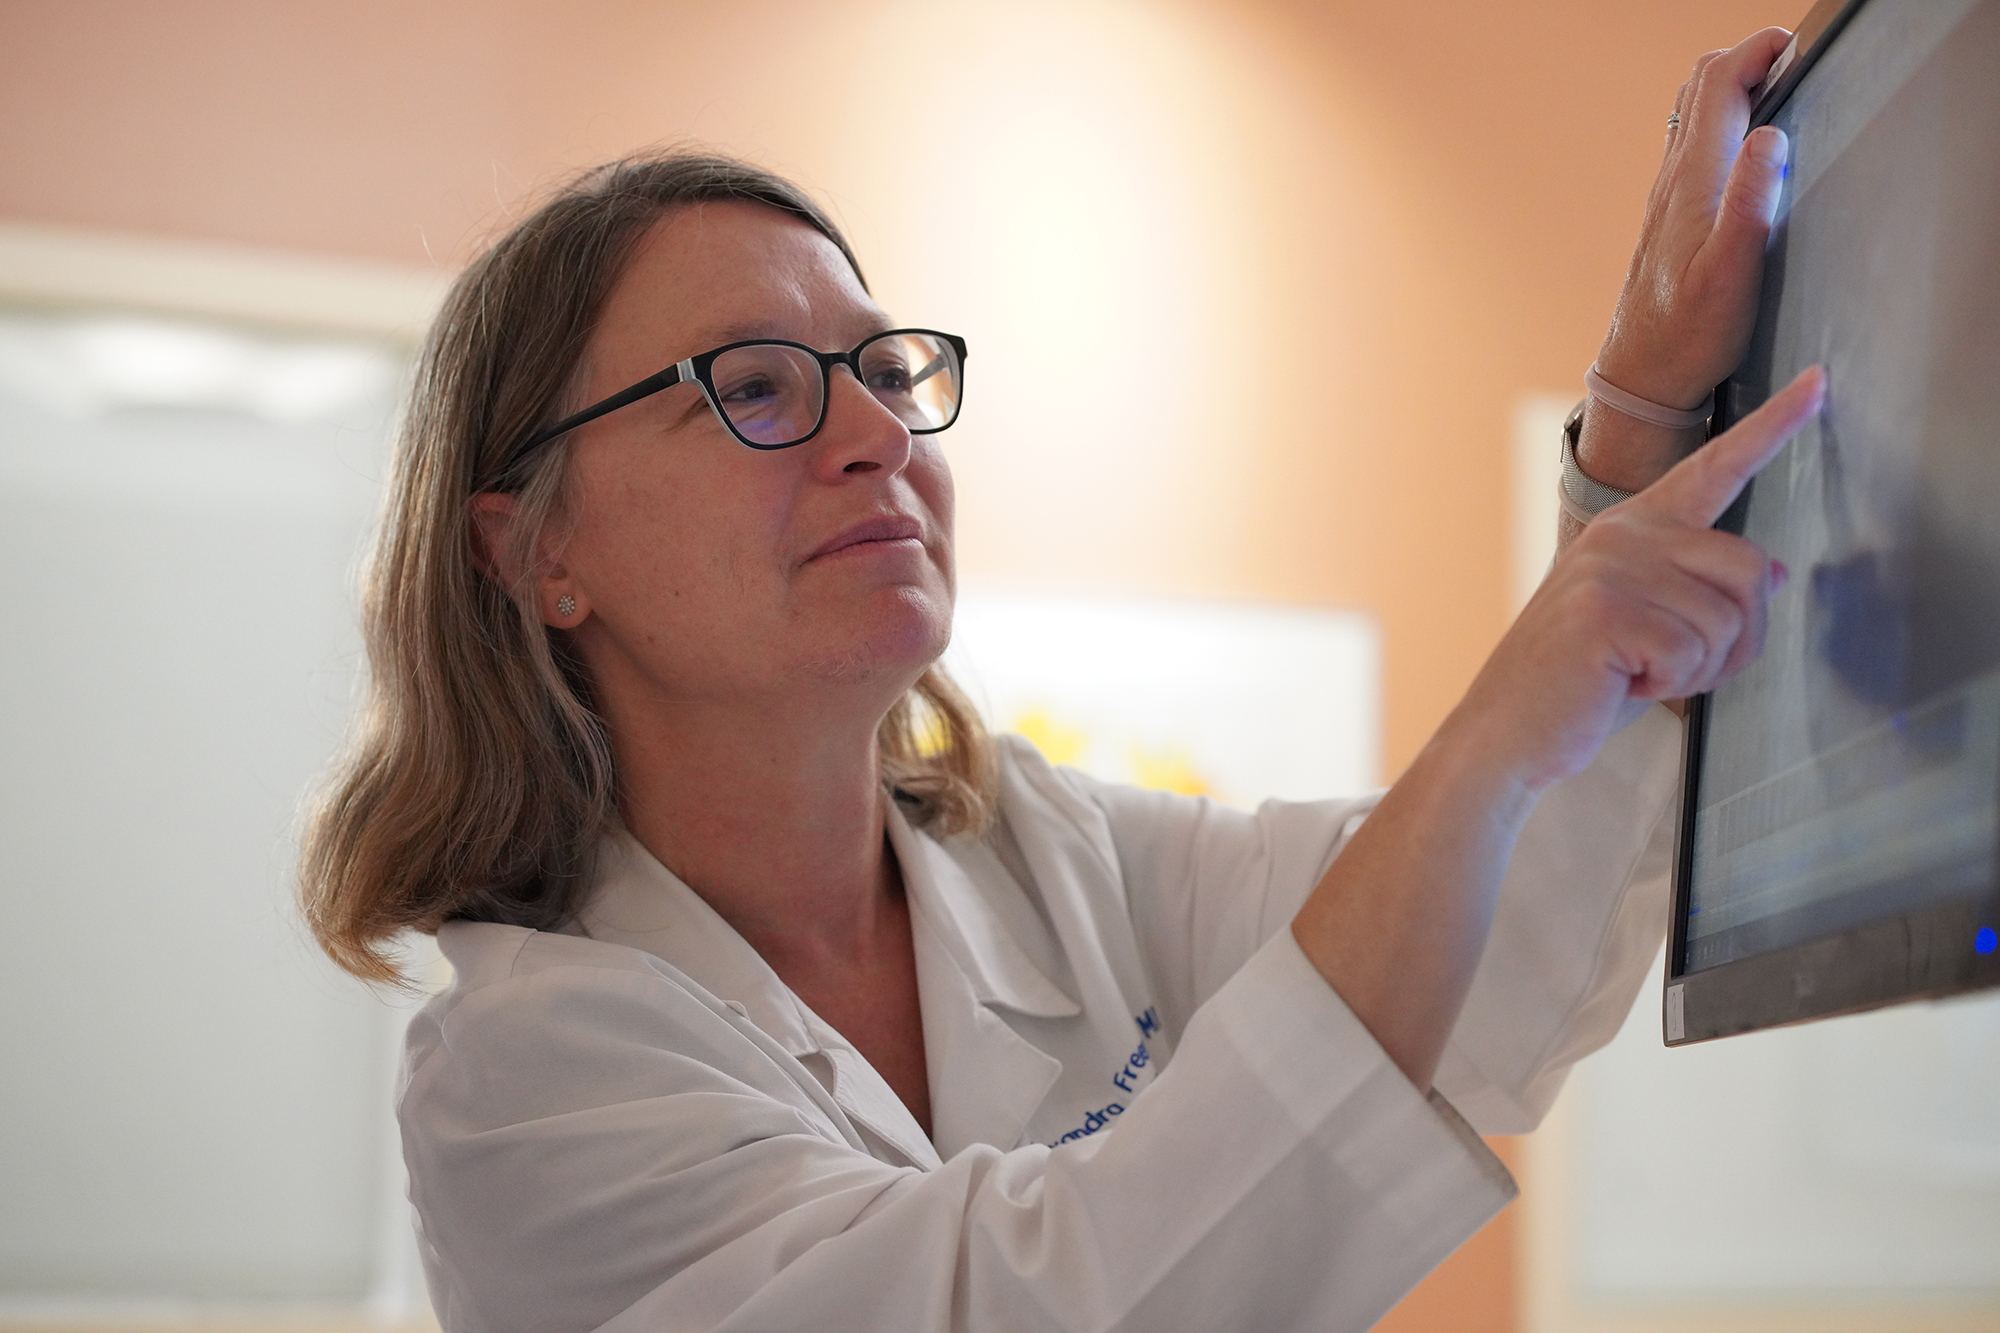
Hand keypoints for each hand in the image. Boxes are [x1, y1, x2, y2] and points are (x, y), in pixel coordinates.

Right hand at [1461, 366, 1824, 792]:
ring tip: (1638, 675)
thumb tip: (1771, 572)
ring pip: (1726, 620)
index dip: (1772, 427)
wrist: (1505, 731)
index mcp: (1634, 528)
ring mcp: (1611, 567)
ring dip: (1699, 669)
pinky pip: (1691, 653)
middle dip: (1736, 639)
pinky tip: (1622, 683)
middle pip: (1749, 568)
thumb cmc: (1579, 685)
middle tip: (1677, 668)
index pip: (1714, 469)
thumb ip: (1706, 593)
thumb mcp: (1653, 631)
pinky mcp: (1604, 609)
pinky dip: (1670, 686)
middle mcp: (1623, 534)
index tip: (1818, 384)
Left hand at [1577, 28, 1794, 497]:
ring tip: (1776, 84)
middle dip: (1745, 59)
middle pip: (1700, 90)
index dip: (1756, 51)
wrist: (1643, 376)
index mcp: (1693, 183)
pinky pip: (1693, 147)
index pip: (1717, 86)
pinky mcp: (1672, 219)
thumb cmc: (1690, 334)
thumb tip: (1770, 136)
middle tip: (1790, 58)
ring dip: (1732, 86)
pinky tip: (1746, 142)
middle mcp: (1673, 181)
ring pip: (1692, 116)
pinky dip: (1722, 121)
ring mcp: (1669, 198)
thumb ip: (1750, 203)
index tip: (1794, 46)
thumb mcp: (1731, 273)